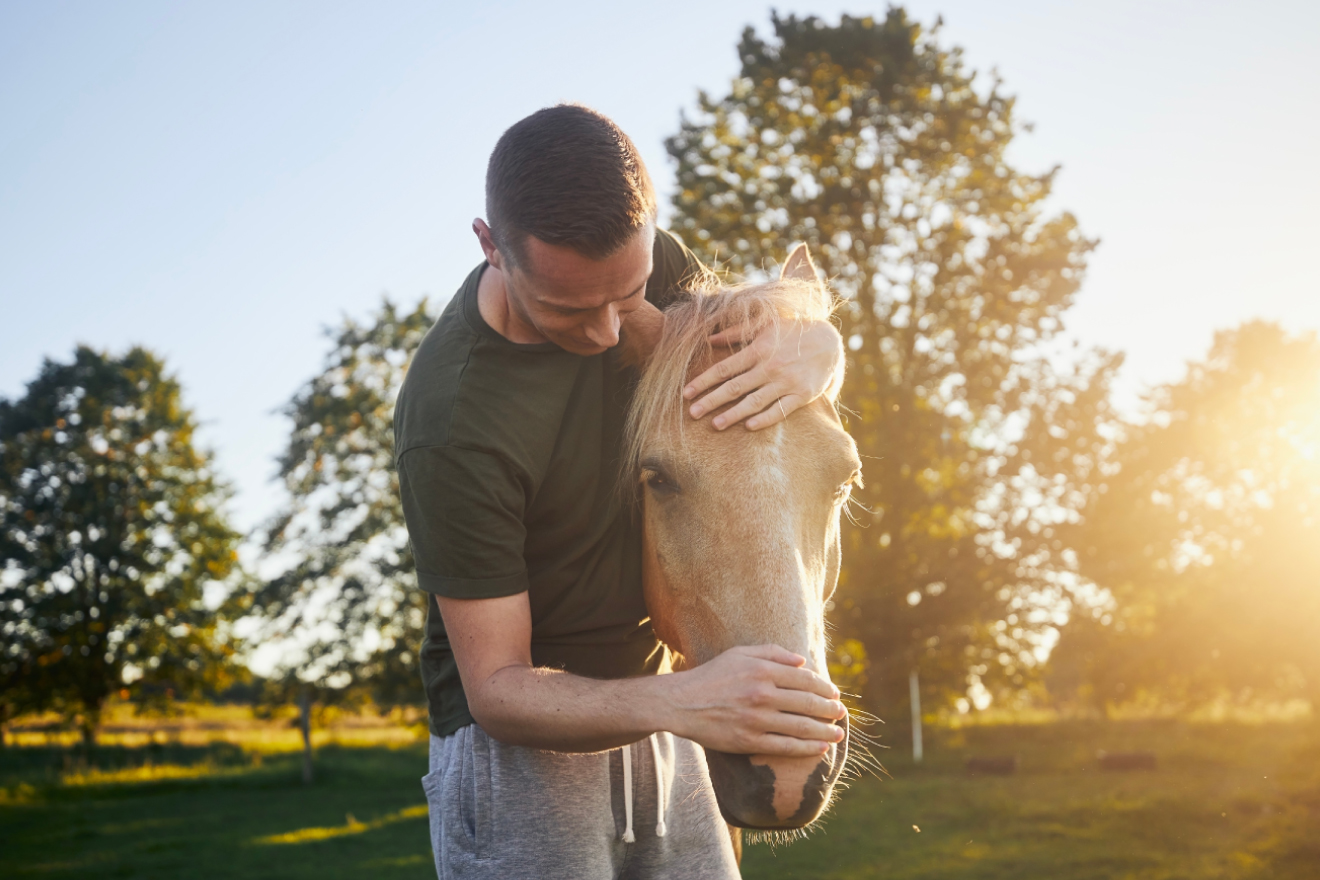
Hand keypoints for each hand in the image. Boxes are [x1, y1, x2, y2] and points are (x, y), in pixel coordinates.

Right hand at [662, 645, 846, 756]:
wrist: (681, 703)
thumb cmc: (712, 676)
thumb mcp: (739, 654)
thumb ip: (772, 653)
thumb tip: (802, 661)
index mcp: (762, 670)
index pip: (804, 679)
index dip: (824, 687)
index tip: (835, 693)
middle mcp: (762, 694)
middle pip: (808, 703)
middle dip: (830, 709)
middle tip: (841, 713)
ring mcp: (757, 719)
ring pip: (801, 726)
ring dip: (825, 731)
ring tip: (838, 734)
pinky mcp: (750, 741)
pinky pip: (786, 746)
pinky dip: (807, 748)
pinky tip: (820, 748)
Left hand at [684, 320, 843, 430]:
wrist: (829, 342)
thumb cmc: (791, 333)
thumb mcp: (765, 325)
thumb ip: (736, 333)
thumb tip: (710, 338)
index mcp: (757, 350)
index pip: (724, 369)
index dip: (703, 381)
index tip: (686, 393)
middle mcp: (769, 367)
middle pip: (734, 387)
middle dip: (711, 401)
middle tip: (692, 414)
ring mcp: (785, 383)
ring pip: (754, 402)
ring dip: (733, 414)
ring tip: (715, 425)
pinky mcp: (801, 396)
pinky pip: (780, 410)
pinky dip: (764, 419)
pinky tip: (749, 426)